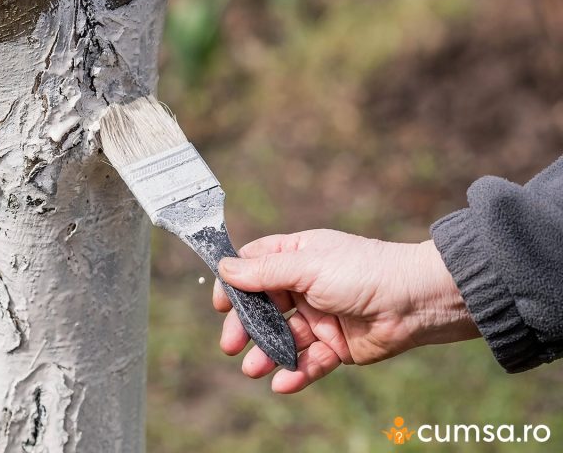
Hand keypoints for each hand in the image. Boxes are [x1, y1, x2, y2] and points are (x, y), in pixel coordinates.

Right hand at [212, 229, 479, 393]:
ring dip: (267, 354)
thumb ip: (264, 272)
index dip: (235, 283)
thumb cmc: (363, 272)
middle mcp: (306, 286)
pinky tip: (283, 382)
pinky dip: (296, 372)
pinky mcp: (337, 346)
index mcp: (298, 257)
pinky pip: (310, 361)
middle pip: (263, 307)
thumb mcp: (308, 266)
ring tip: (254, 369)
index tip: (220, 303)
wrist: (418, 302)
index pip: (255, 266)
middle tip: (231, 344)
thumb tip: (224, 268)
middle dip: (246, 326)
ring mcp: (321, 317)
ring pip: (284, 338)